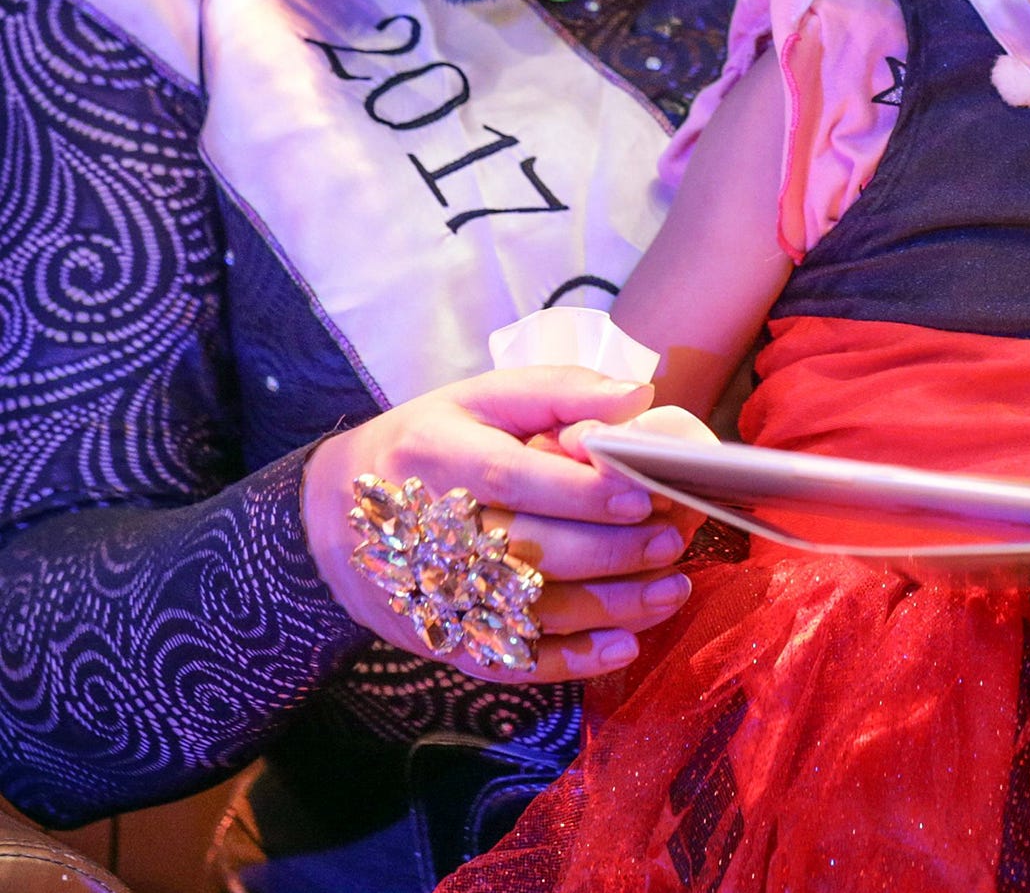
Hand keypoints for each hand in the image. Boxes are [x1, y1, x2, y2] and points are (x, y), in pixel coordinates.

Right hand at [303, 368, 688, 683]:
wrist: (335, 516)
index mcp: (436, 455)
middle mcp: (429, 530)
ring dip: (608, 607)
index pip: (514, 477)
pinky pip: (510, 660)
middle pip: (526, 550)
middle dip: (609, 551)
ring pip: (528, 612)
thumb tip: (638, 395)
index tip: (642, 493)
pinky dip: (569, 661)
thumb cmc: (431, 441)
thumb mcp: (481, 397)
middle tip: (671, 541)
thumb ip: (559, 391)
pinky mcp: (442, 638)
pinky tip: (623, 647)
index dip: (580, 490)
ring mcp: (433, 594)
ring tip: (671, 588)